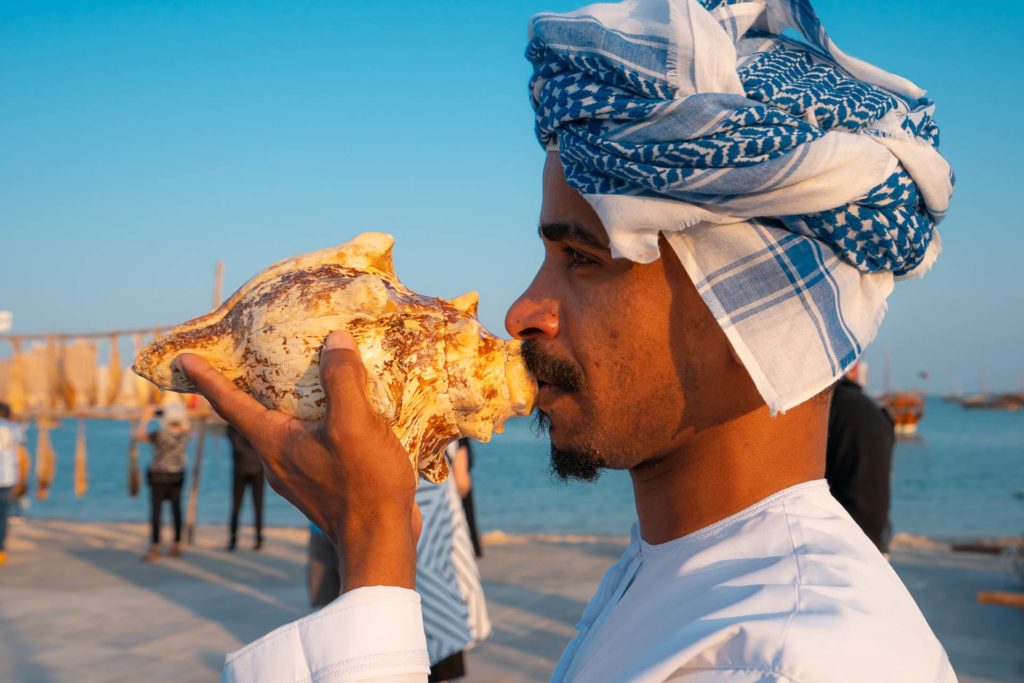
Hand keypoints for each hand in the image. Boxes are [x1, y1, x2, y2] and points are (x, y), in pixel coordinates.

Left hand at [176, 330, 418, 590]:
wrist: (381, 542)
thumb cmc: (363, 484)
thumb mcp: (354, 424)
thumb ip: (341, 379)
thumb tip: (334, 340)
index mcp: (273, 443)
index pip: (230, 403)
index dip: (206, 378)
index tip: (183, 358)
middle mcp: (278, 460)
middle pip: (254, 414)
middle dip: (250, 383)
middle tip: (250, 352)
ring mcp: (301, 474)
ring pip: (286, 428)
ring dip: (292, 401)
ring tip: (307, 373)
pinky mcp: (326, 482)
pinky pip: (313, 441)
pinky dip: (321, 420)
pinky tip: (348, 410)